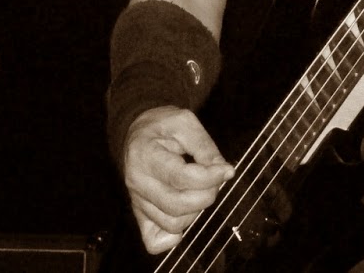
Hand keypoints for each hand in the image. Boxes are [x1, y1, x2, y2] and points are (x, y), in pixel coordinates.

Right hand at [123, 105, 233, 253]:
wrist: (136, 131)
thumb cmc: (162, 125)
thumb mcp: (185, 122)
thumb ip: (205, 146)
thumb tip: (224, 171)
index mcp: (145, 156)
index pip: (181, 178)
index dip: (210, 177)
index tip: (227, 170)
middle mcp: (137, 183)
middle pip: (177, 205)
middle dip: (206, 195)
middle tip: (215, 180)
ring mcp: (137, 201)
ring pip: (171, 223)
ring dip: (195, 212)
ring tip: (200, 190)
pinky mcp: (139, 214)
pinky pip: (154, 240)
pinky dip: (172, 238)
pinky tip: (185, 218)